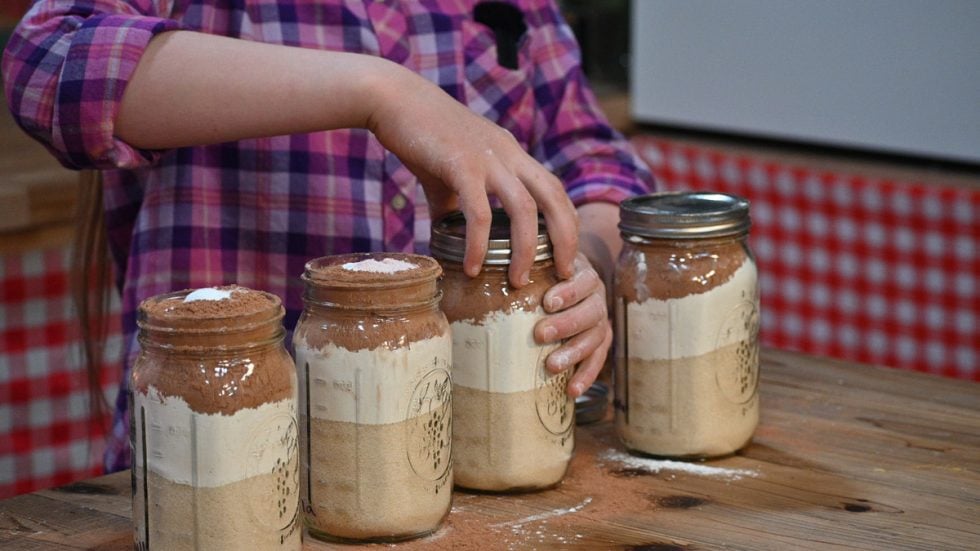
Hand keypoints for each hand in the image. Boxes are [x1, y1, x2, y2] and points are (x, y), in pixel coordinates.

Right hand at [366, 65, 577, 285]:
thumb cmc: (422, 136)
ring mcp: (488, 158)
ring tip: (518, 281)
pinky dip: (479, 243)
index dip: (566, 223)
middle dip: (565, 239)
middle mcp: (509, 154)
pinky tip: (472, 266)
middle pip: (554, 198)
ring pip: (524, 208)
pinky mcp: (461, 164)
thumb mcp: (450, 171)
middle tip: (562, 274)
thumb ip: (457, 203)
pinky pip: (479, 212)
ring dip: (527, 249)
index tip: (566, 255)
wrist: (394, 100)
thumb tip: (450, 238)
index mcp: (512, 154)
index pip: (555, 189)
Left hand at [534, 253, 611, 396]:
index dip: (569, 292)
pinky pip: (598, 359)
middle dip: (566, 324)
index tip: (547, 302)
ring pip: (596, 337)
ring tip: (552, 365)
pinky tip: (571, 390)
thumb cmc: (546, 275)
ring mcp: (601, 320)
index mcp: (584, 275)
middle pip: (591, 311)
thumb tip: (481, 275)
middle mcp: (597, 297)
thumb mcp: (540, 267)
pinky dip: (586, 375)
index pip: (583, 281)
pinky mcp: (601, 342)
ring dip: (574, 352)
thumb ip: (524, 269)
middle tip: (540, 334)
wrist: (567, 285)